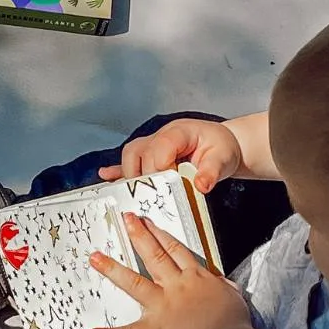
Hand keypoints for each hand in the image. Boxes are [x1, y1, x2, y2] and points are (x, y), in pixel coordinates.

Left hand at [88, 214, 249, 328]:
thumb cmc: (233, 322)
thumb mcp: (233, 296)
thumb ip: (223, 287)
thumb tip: (222, 284)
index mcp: (195, 277)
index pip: (174, 249)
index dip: (159, 234)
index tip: (147, 223)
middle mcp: (176, 286)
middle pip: (154, 255)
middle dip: (138, 236)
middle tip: (125, 221)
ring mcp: (162, 306)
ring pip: (134, 282)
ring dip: (113, 269)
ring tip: (96, 258)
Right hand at [98, 117, 243, 191]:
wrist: (221, 146)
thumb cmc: (221, 149)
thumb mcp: (222, 159)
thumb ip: (211, 172)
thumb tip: (200, 186)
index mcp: (178, 132)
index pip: (160, 149)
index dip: (162, 170)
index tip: (171, 186)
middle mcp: (160, 136)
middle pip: (138, 154)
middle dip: (144, 178)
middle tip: (155, 196)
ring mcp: (151, 144)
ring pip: (130, 156)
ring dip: (130, 176)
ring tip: (136, 194)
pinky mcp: (147, 155)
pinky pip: (128, 161)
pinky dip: (117, 171)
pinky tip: (106, 177)